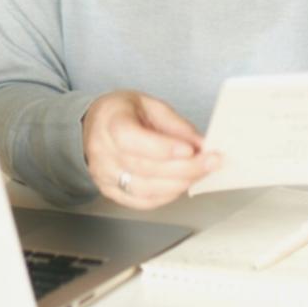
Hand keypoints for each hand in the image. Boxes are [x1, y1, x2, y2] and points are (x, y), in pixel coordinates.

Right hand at [83, 90, 220, 209]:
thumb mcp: (149, 105)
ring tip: (201, 173)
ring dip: (179, 183)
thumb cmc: (122, 112)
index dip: (162, 147)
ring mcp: (104, 176)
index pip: (132, 139)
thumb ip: (175, 125)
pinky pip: (142, 201)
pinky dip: (167, 195)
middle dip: (184, 167)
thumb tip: (200, 144)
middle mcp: (102, 152)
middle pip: (145, 167)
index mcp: (109, 122)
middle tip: (211, 162)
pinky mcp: (111, 192)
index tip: (190, 150)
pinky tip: (182, 184)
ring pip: (146, 189)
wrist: (96, 126)